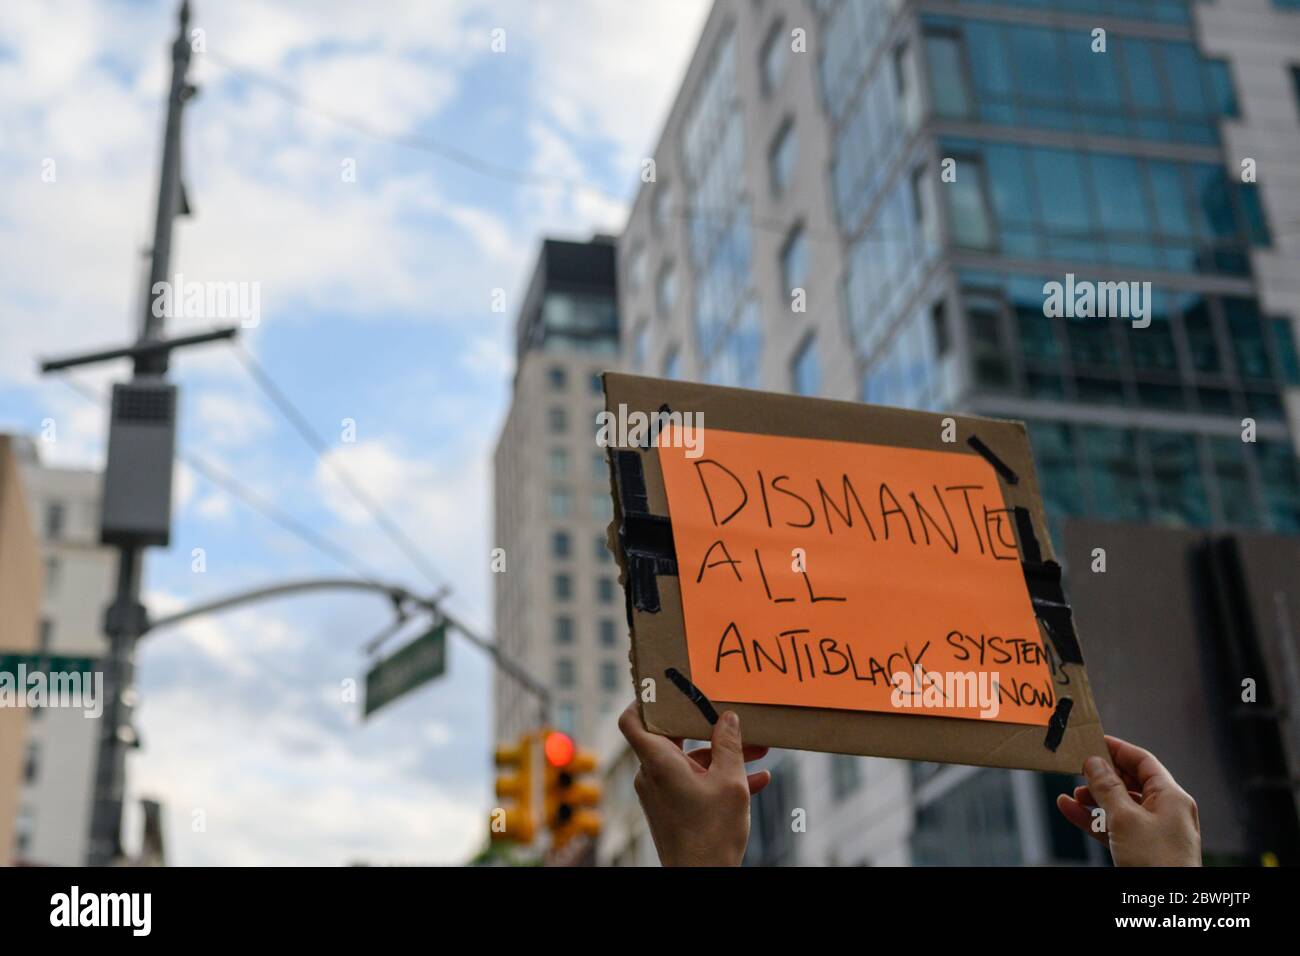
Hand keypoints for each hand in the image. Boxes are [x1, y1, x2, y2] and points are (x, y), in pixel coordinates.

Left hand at [617, 702, 770, 866]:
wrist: (702, 879)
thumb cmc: (712, 834)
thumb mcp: (730, 783)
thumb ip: (729, 745)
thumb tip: (727, 718)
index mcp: (658, 762)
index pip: (632, 720)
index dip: (642, 699)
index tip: (664, 687)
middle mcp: (652, 774)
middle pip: (672, 737)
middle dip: (706, 727)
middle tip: (727, 713)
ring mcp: (660, 792)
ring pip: (689, 761)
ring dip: (722, 755)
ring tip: (759, 750)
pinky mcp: (671, 808)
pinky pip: (693, 782)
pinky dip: (717, 777)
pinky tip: (757, 780)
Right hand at [1056, 734, 1200, 866]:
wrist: (1168, 906)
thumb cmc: (1156, 861)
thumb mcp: (1125, 818)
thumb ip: (1107, 787)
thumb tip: (1094, 762)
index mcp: (1171, 797)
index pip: (1143, 761)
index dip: (1117, 749)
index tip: (1093, 741)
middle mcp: (1165, 811)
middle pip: (1130, 782)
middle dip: (1101, 776)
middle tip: (1077, 767)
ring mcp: (1154, 831)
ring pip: (1120, 805)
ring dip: (1094, 799)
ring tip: (1072, 795)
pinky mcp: (1142, 849)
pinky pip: (1115, 827)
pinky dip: (1093, 819)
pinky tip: (1070, 811)